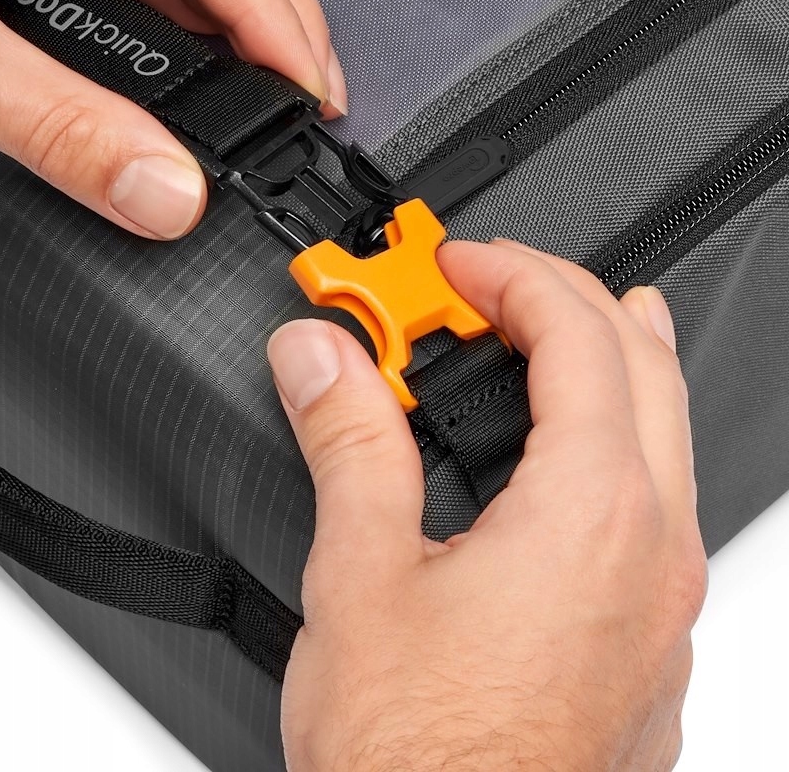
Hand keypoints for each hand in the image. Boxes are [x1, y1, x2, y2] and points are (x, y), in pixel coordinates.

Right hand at [268, 240, 706, 770]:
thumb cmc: (423, 760)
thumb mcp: (361, 576)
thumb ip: (348, 441)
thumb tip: (320, 357)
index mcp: (592, 514)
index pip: (578, 336)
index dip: (512, 276)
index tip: (454, 265)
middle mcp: (653, 552)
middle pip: (646, 365)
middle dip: (569, 297)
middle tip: (499, 281)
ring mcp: (663, 602)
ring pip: (666, 434)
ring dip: (605, 362)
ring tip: (553, 328)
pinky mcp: (647, 640)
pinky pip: (656, 503)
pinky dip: (610, 441)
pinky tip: (559, 453)